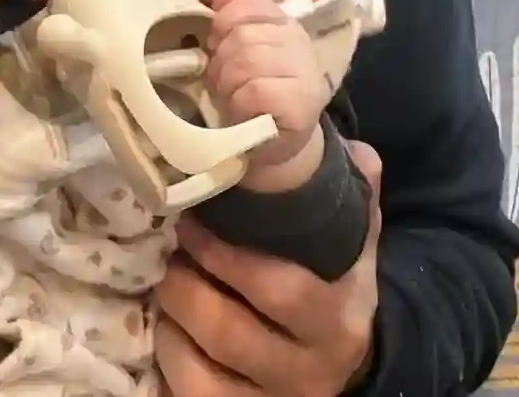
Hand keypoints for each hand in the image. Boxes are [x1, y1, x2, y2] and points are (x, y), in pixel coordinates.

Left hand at [155, 142, 381, 396]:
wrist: (346, 355)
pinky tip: (168, 322)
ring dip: (171, 315)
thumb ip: (352, 188)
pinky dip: (168, 355)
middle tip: (169, 243)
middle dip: (184, 282)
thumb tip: (353, 147)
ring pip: (200, 365)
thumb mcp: (351, 237)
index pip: (278, 289)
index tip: (192, 217)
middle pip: (227, 330)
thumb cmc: (335, 278)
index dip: (224, 255)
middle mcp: (309, 368)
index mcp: (337, 317)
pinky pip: (190, 391)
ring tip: (164, 275)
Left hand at [207, 0, 330, 188]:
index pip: (252, 3)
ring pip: (247, 61)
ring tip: (232, 97)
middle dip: (221, 63)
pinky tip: (245, 113)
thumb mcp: (238, 54)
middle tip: (222, 82)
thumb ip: (232, 18)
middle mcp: (299, 41)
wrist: (277, 144)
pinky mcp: (302, 103)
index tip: (217, 44)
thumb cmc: (253, 95)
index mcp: (283, 23)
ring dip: (228, 85)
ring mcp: (305, 71)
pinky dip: (240, 104)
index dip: (224, 22)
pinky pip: (254, 91)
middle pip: (243, 36)